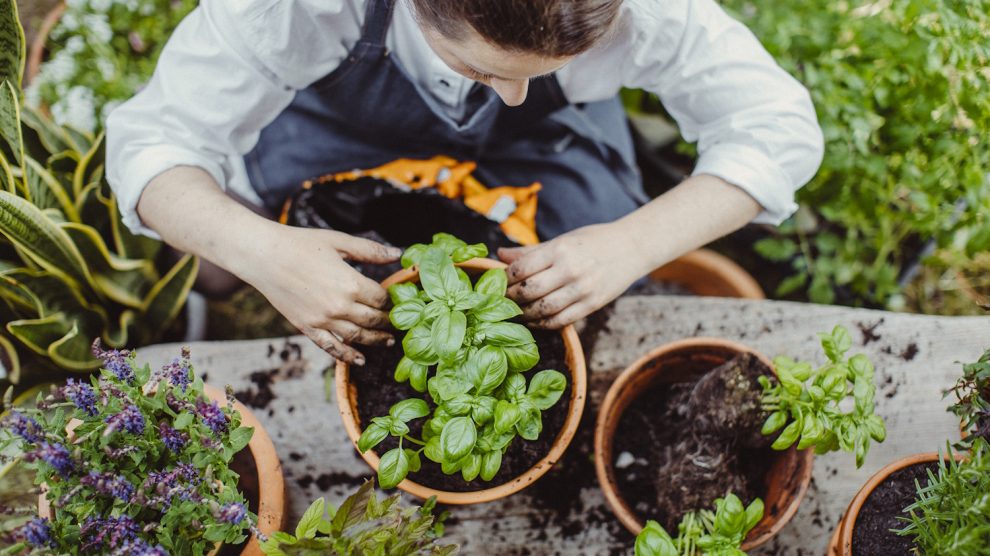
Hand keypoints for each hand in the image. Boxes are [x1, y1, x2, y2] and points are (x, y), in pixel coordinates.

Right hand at [240, 226, 400, 364]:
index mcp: (351, 283)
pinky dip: (347, 356)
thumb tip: (397, 253)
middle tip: (398, 324)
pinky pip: (331, 347)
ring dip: (375, 341)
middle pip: (373, 320)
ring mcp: (322, 320)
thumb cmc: (301, 244)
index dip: (391, 300)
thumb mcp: (339, 242)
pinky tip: (360, 360)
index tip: (395, 300)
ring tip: (388, 342)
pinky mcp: (307, 327)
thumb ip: (370, 251)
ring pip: (357, 337)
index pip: (381, 299)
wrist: (263, 256)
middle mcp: (339, 306)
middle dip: (388, 322)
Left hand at [497, 223, 649, 328]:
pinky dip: (543, 324)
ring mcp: (582, 289)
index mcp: (559, 249)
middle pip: (529, 291)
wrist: (631, 248)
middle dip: (511, 298)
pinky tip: (534, 320)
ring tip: (517, 311)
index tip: (499, 282)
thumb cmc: (593, 240)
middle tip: (503, 300)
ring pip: (543, 309)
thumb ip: (530, 251)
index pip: (521, 268)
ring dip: (525, 314)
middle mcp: (570, 269)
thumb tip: (499, 256)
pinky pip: (561, 321)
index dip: (505, 279)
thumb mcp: (562, 240)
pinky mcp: (592, 305)